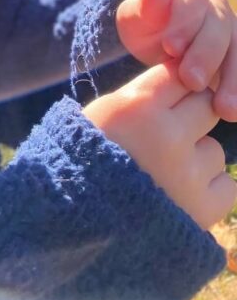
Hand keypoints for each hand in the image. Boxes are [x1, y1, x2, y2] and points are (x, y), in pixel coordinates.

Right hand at [83, 59, 236, 230]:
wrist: (78, 224)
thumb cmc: (85, 161)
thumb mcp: (102, 116)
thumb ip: (140, 97)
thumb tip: (178, 77)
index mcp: (137, 107)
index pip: (178, 75)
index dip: (175, 86)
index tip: (168, 100)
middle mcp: (168, 134)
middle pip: (205, 104)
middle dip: (192, 116)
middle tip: (172, 134)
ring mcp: (189, 172)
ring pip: (215, 150)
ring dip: (198, 159)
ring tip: (167, 175)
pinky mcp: (204, 208)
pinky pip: (227, 186)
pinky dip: (210, 191)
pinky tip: (182, 195)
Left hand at [115, 0, 236, 121]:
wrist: (158, 46)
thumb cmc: (145, 28)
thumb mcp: (136, 18)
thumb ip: (147, 4)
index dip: (183, 22)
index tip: (170, 47)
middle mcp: (215, 4)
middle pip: (218, 27)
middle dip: (206, 56)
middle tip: (191, 82)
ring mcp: (231, 27)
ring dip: (233, 81)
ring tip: (224, 110)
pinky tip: (235, 111)